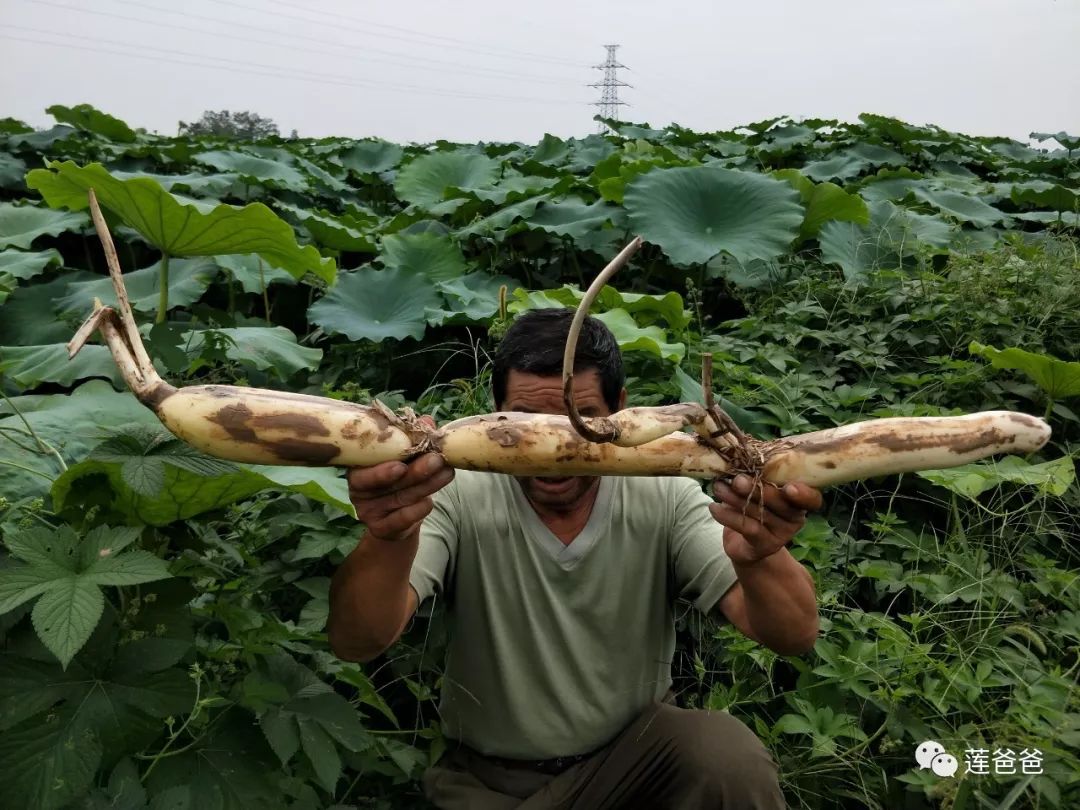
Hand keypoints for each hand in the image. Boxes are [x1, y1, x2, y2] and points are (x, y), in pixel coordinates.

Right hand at [346, 418, 452, 542]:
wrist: (396, 517)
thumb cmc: (398, 478)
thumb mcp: (404, 457)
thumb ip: (412, 438)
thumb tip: (427, 421)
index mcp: (358, 466)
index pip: (364, 467)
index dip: (381, 469)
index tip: (401, 465)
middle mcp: (358, 489)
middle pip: (389, 482)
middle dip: (416, 471)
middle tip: (437, 460)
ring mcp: (368, 511)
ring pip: (401, 497)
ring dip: (427, 485)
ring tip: (447, 472)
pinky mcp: (380, 528)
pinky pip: (403, 518)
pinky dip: (419, 509)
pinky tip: (430, 501)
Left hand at [710, 474, 822, 566]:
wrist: (746, 544)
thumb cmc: (755, 506)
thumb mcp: (760, 489)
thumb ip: (759, 474)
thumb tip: (740, 451)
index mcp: (800, 501)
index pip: (812, 499)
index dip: (805, 494)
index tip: (789, 486)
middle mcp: (794, 518)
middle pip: (779, 502)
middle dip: (756, 488)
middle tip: (736, 479)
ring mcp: (781, 534)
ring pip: (759, 513)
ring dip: (735, 498)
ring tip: (718, 487)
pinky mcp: (764, 545)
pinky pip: (746, 527)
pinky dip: (727, 515)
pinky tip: (713, 506)